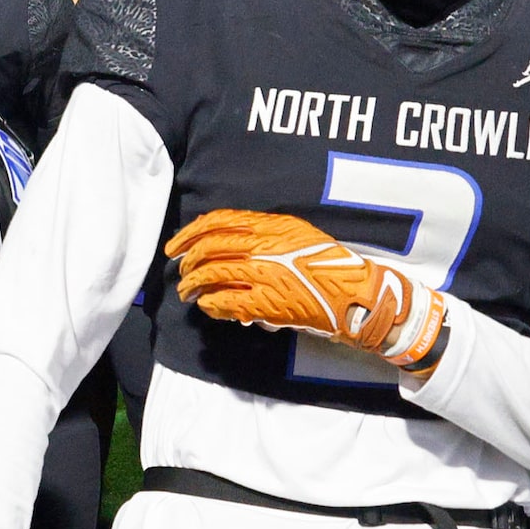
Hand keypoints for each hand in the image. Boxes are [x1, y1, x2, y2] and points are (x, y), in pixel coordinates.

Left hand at [166, 208, 445, 369]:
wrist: (353, 292)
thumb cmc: (327, 262)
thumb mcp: (296, 234)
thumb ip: (264, 231)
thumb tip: (228, 239)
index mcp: (272, 226)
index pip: (219, 222)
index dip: (190, 232)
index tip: (176, 244)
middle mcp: (266, 246)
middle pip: (210, 248)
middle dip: (187, 260)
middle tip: (179, 270)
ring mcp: (265, 275)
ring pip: (213, 274)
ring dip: (193, 284)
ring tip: (187, 291)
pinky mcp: (267, 304)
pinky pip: (226, 302)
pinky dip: (211, 304)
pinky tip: (208, 306)